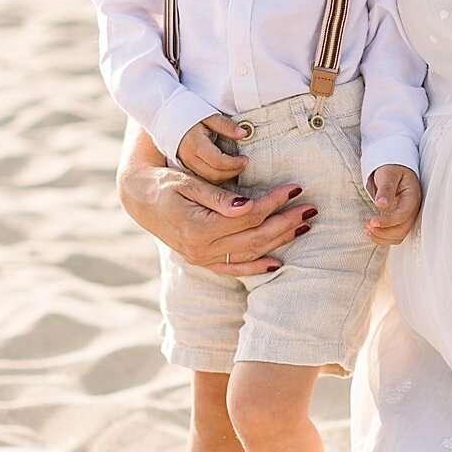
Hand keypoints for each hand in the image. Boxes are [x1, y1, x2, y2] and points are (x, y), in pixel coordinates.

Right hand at [118, 125, 313, 275]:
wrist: (140, 200)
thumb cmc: (165, 185)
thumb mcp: (188, 183)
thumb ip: (217, 197)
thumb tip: (246, 206)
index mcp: (199, 228)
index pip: (248, 216)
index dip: (274, 202)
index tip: (294, 187)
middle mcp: (202, 249)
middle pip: (255, 237)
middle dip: (286, 222)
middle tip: (311, 208)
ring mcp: (203, 259)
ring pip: (250, 252)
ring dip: (279, 240)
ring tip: (303, 226)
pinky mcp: (204, 261)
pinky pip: (235, 268)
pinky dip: (257, 267)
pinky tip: (278, 262)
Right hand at [175, 113, 248, 183]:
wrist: (168, 118)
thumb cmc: (189, 115)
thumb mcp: (208, 115)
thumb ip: (225, 125)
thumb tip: (243, 134)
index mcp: (195, 144)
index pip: (217, 162)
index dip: (234, 164)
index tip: (245, 159)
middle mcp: (190, 158)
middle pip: (214, 175)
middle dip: (232, 172)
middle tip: (243, 164)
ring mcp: (187, 165)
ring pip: (209, 180)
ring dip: (225, 177)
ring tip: (236, 166)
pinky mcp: (186, 168)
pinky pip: (204, 179)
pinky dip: (216, 178)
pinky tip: (225, 170)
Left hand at [365, 164, 421, 246]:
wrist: (395, 168)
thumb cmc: (393, 169)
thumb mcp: (388, 174)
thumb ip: (386, 188)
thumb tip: (381, 204)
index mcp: (412, 197)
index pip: (403, 215)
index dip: (388, 221)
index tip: (372, 222)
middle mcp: (412, 209)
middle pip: (402, 229)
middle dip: (384, 231)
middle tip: (367, 225)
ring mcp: (407, 216)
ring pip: (398, 236)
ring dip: (382, 236)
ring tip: (367, 229)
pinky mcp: (399, 220)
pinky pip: (394, 235)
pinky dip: (382, 237)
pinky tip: (371, 231)